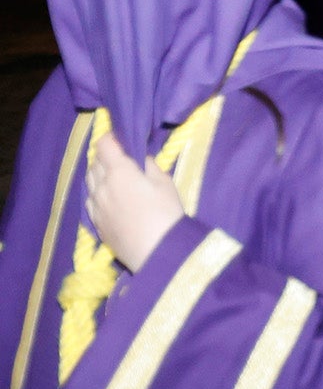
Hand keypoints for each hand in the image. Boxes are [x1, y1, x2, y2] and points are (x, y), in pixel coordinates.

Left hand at [86, 133, 183, 272]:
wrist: (156, 250)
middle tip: (121, 158)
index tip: (121, 140)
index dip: (111, 138)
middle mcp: (101, 185)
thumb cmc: (166, 212)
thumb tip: (140, 159)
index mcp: (119, 171)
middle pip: (94, 162)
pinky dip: (97, 193)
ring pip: (90, 181)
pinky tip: (110, 198)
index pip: (104, 145)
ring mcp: (95, 205)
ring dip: (99, 174)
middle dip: (105, 156)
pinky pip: (91, 200)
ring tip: (114, 178)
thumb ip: (149, 166)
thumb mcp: (165, 183)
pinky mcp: (95, 222)